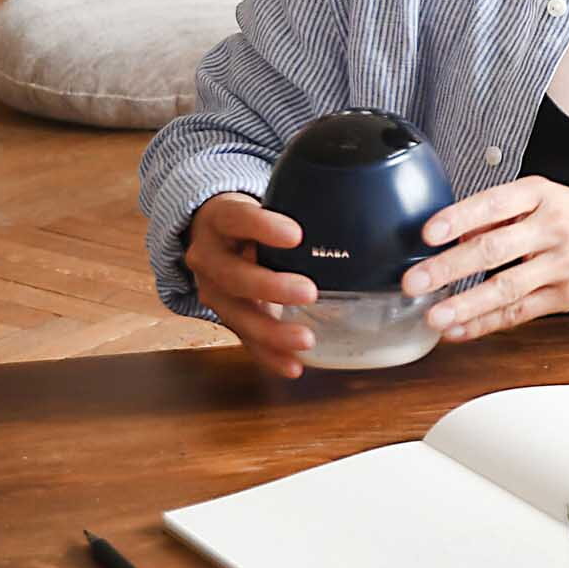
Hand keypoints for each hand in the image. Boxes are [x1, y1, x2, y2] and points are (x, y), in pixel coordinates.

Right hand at [184, 193, 317, 378]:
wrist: (213, 235)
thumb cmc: (252, 217)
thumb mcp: (264, 201)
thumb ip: (296, 204)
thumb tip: (359, 206)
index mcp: (219, 220)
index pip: (236, 219)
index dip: (262, 227)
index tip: (296, 234)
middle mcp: (209, 257)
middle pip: (233, 276)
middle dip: (270, 287)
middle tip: (308, 292)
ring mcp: (214, 291)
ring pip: (237, 314)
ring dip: (271, 331)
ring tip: (306, 340)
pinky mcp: (226, 316)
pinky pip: (245, 339)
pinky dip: (269, 355)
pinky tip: (294, 366)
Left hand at [405, 176, 568, 343]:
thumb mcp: (540, 198)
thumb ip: (498, 214)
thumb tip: (453, 236)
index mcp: (540, 196)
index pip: (494, 204)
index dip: (459, 218)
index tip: (428, 234)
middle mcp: (552, 228)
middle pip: (495, 249)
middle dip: (450, 268)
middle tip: (415, 281)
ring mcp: (562, 265)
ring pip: (507, 288)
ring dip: (466, 305)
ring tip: (434, 316)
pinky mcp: (567, 296)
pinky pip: (520, 313)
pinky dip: (486, 323)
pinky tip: (460, 330)